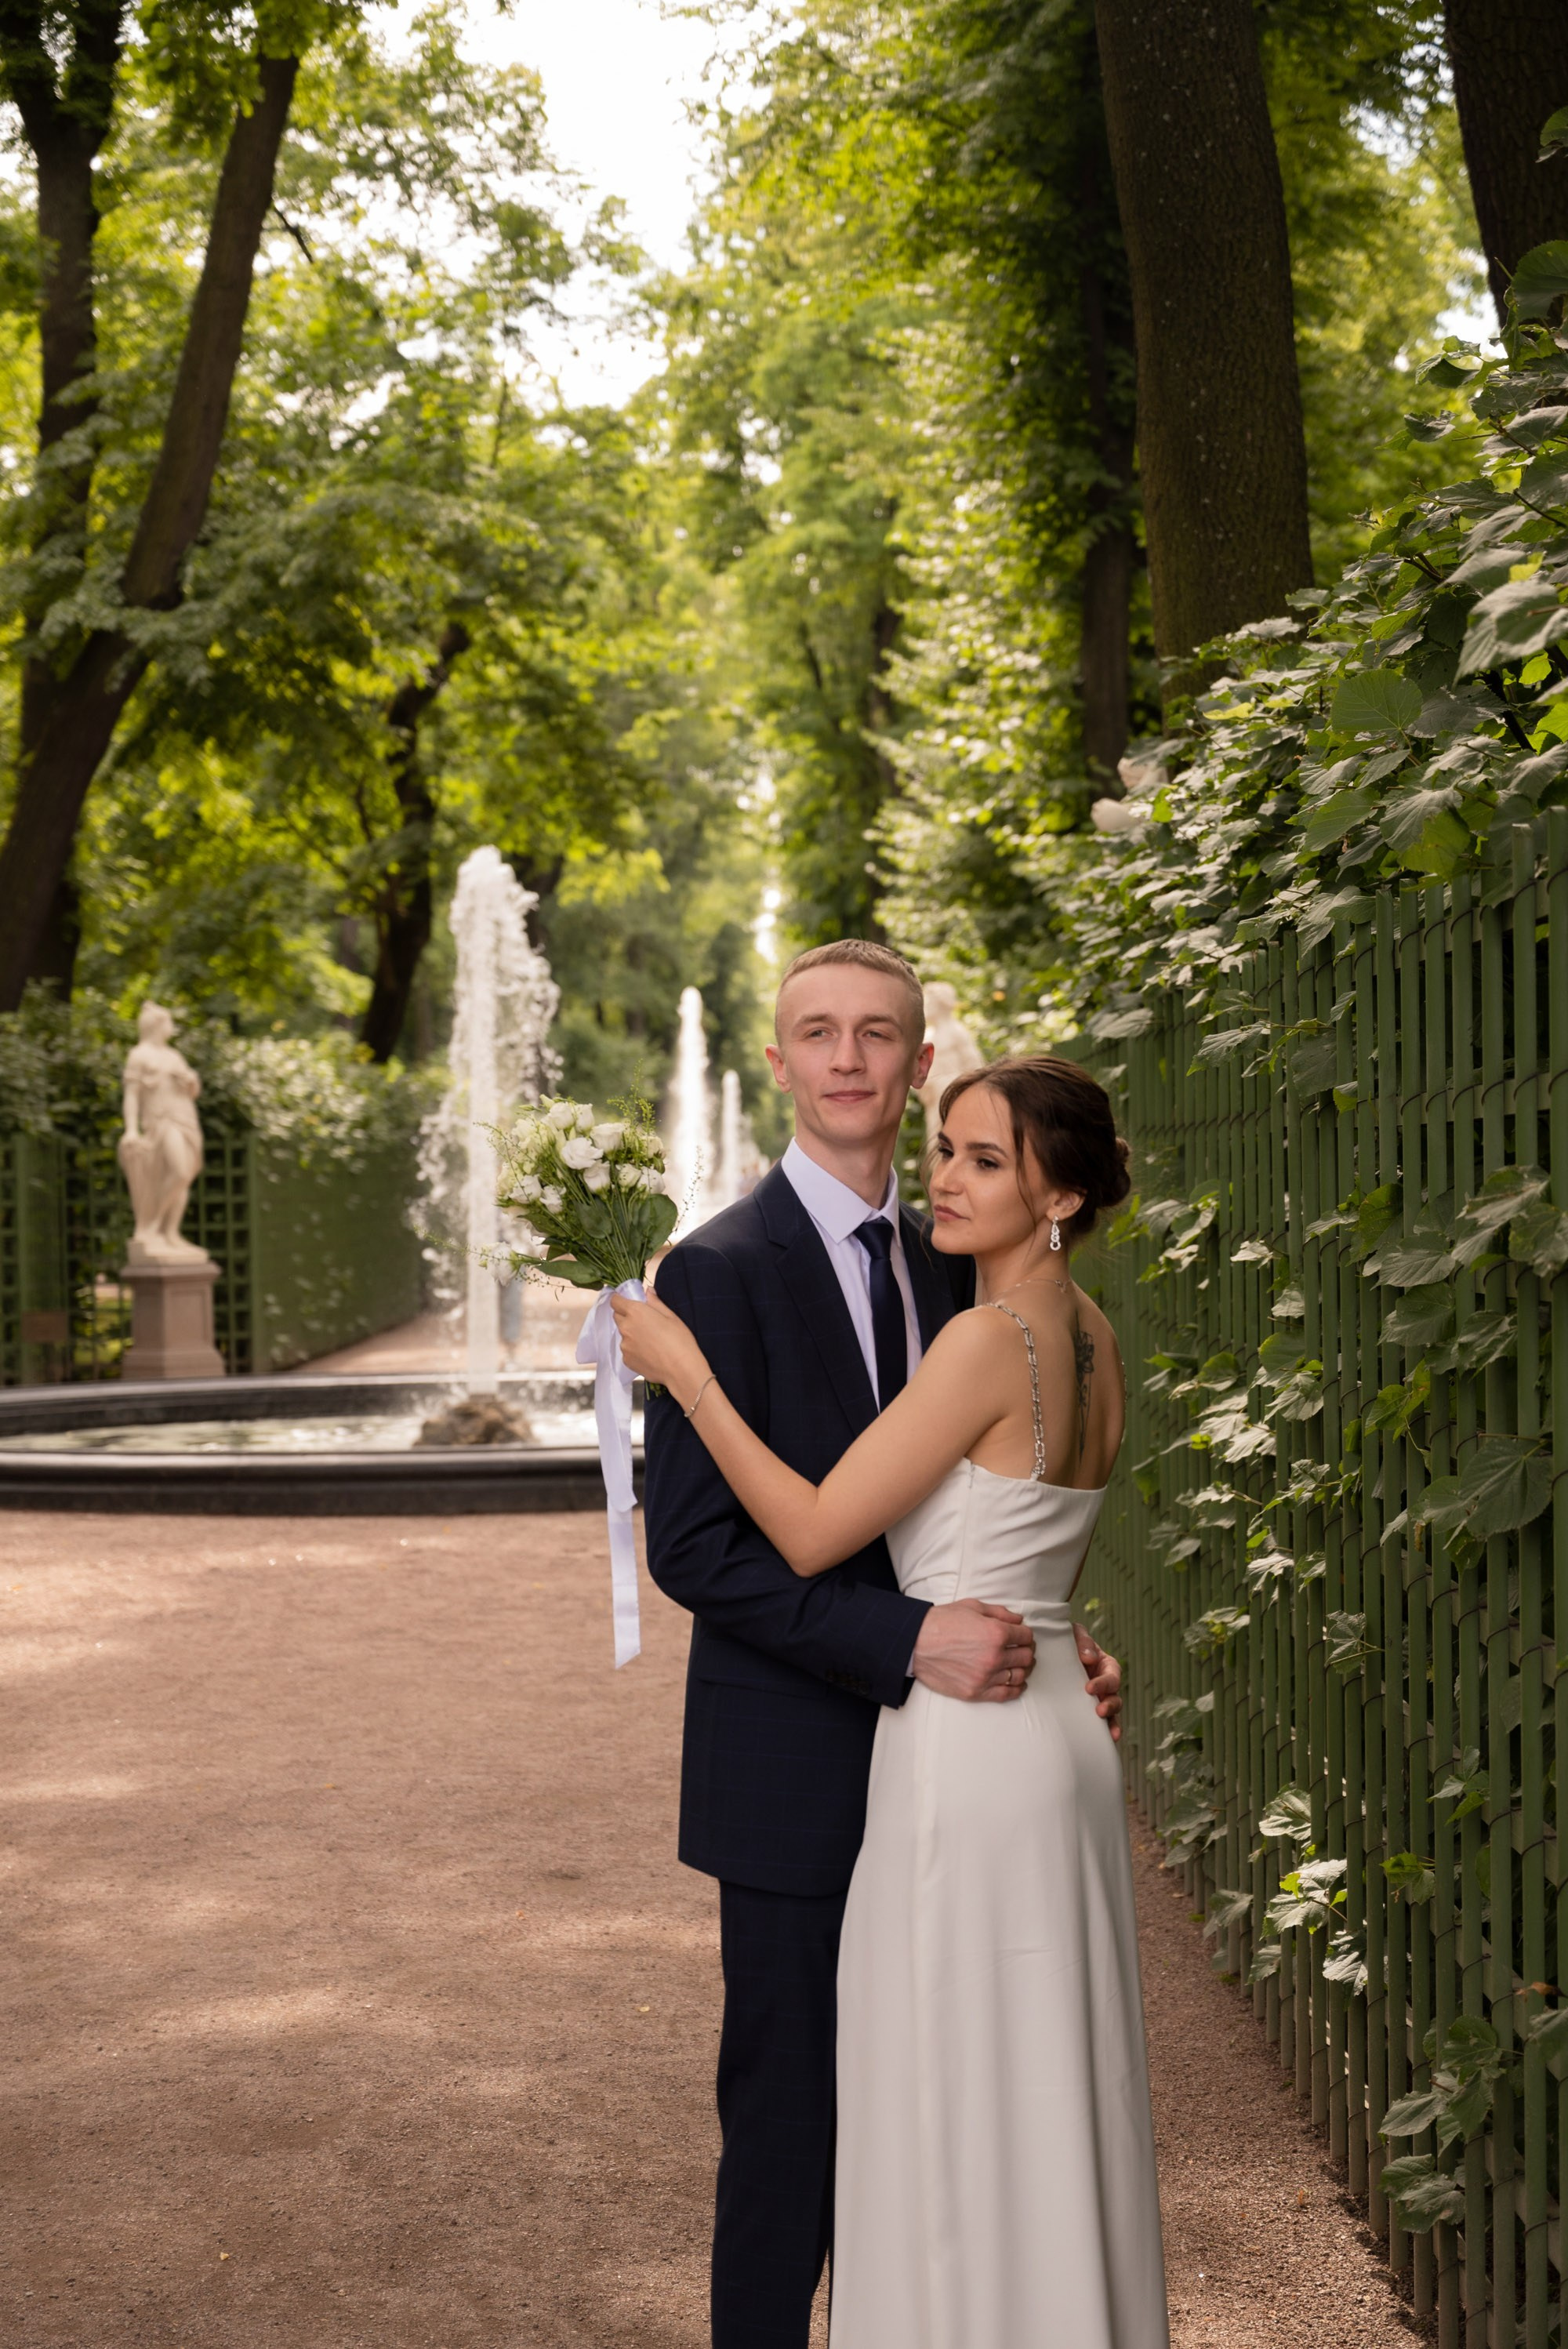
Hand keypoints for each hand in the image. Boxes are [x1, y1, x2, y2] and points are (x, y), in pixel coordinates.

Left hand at [610, 1285, 710, 1406]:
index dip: (620, 1299)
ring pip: (624, 1335)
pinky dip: (635, 1349)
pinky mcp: (626, 1360)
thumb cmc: (680, 1340)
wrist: (681, 1370)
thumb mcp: (671, 1317)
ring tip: (651, 1341)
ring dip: (632, 1334)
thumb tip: (647, 1291)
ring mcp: (624, 1346)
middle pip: (618, 1317)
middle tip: (644, 1321)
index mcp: (635, 1312)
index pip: (615, 1301)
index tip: (627, 1301)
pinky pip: (627, 1350)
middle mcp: (626, 1328)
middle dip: (627, 1316)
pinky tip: (650, 1353)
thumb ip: (655, 1302)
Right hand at [911, 1599, 1035, 1702]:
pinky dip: (1016, 1689)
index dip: (1026, 1634)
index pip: (1026, 1637)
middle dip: (1026, 1651)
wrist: (915, 1643)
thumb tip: (1019, 1620)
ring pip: (1018, 1676)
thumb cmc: (942, 1622)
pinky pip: (1006, 1694)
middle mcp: (994, 1657)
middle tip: (1022, 1649)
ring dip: (1023, 1669)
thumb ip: (999, 1612)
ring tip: (1020, 1665)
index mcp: (996, 1633)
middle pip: (1026, 1657)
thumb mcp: (972, 1607)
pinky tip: (1017, 1683)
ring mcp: (985, 1677)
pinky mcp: (975, 1692)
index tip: (1022, 1636)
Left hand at [1073, 1623, 1121, 1742]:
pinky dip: (1104, 1732)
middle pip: (1115, 1697)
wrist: (1050, 1652)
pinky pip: (1099, 1724)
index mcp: (1105, 1665)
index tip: (1089, 1688)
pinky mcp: (1086, 1710)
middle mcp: (1104, 1684)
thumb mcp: (1075, 1634)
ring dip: (1111, 1722)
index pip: (1112, 1675)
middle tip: (1099, 1711)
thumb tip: (1089, 1658)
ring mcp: (1097, 1699)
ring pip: (1111, 1713)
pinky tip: (1107, 1742)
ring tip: (1110, 1733)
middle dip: (1110, 1705)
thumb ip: (1083, 1641)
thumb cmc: (1066, 1641)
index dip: (1104, 1683)